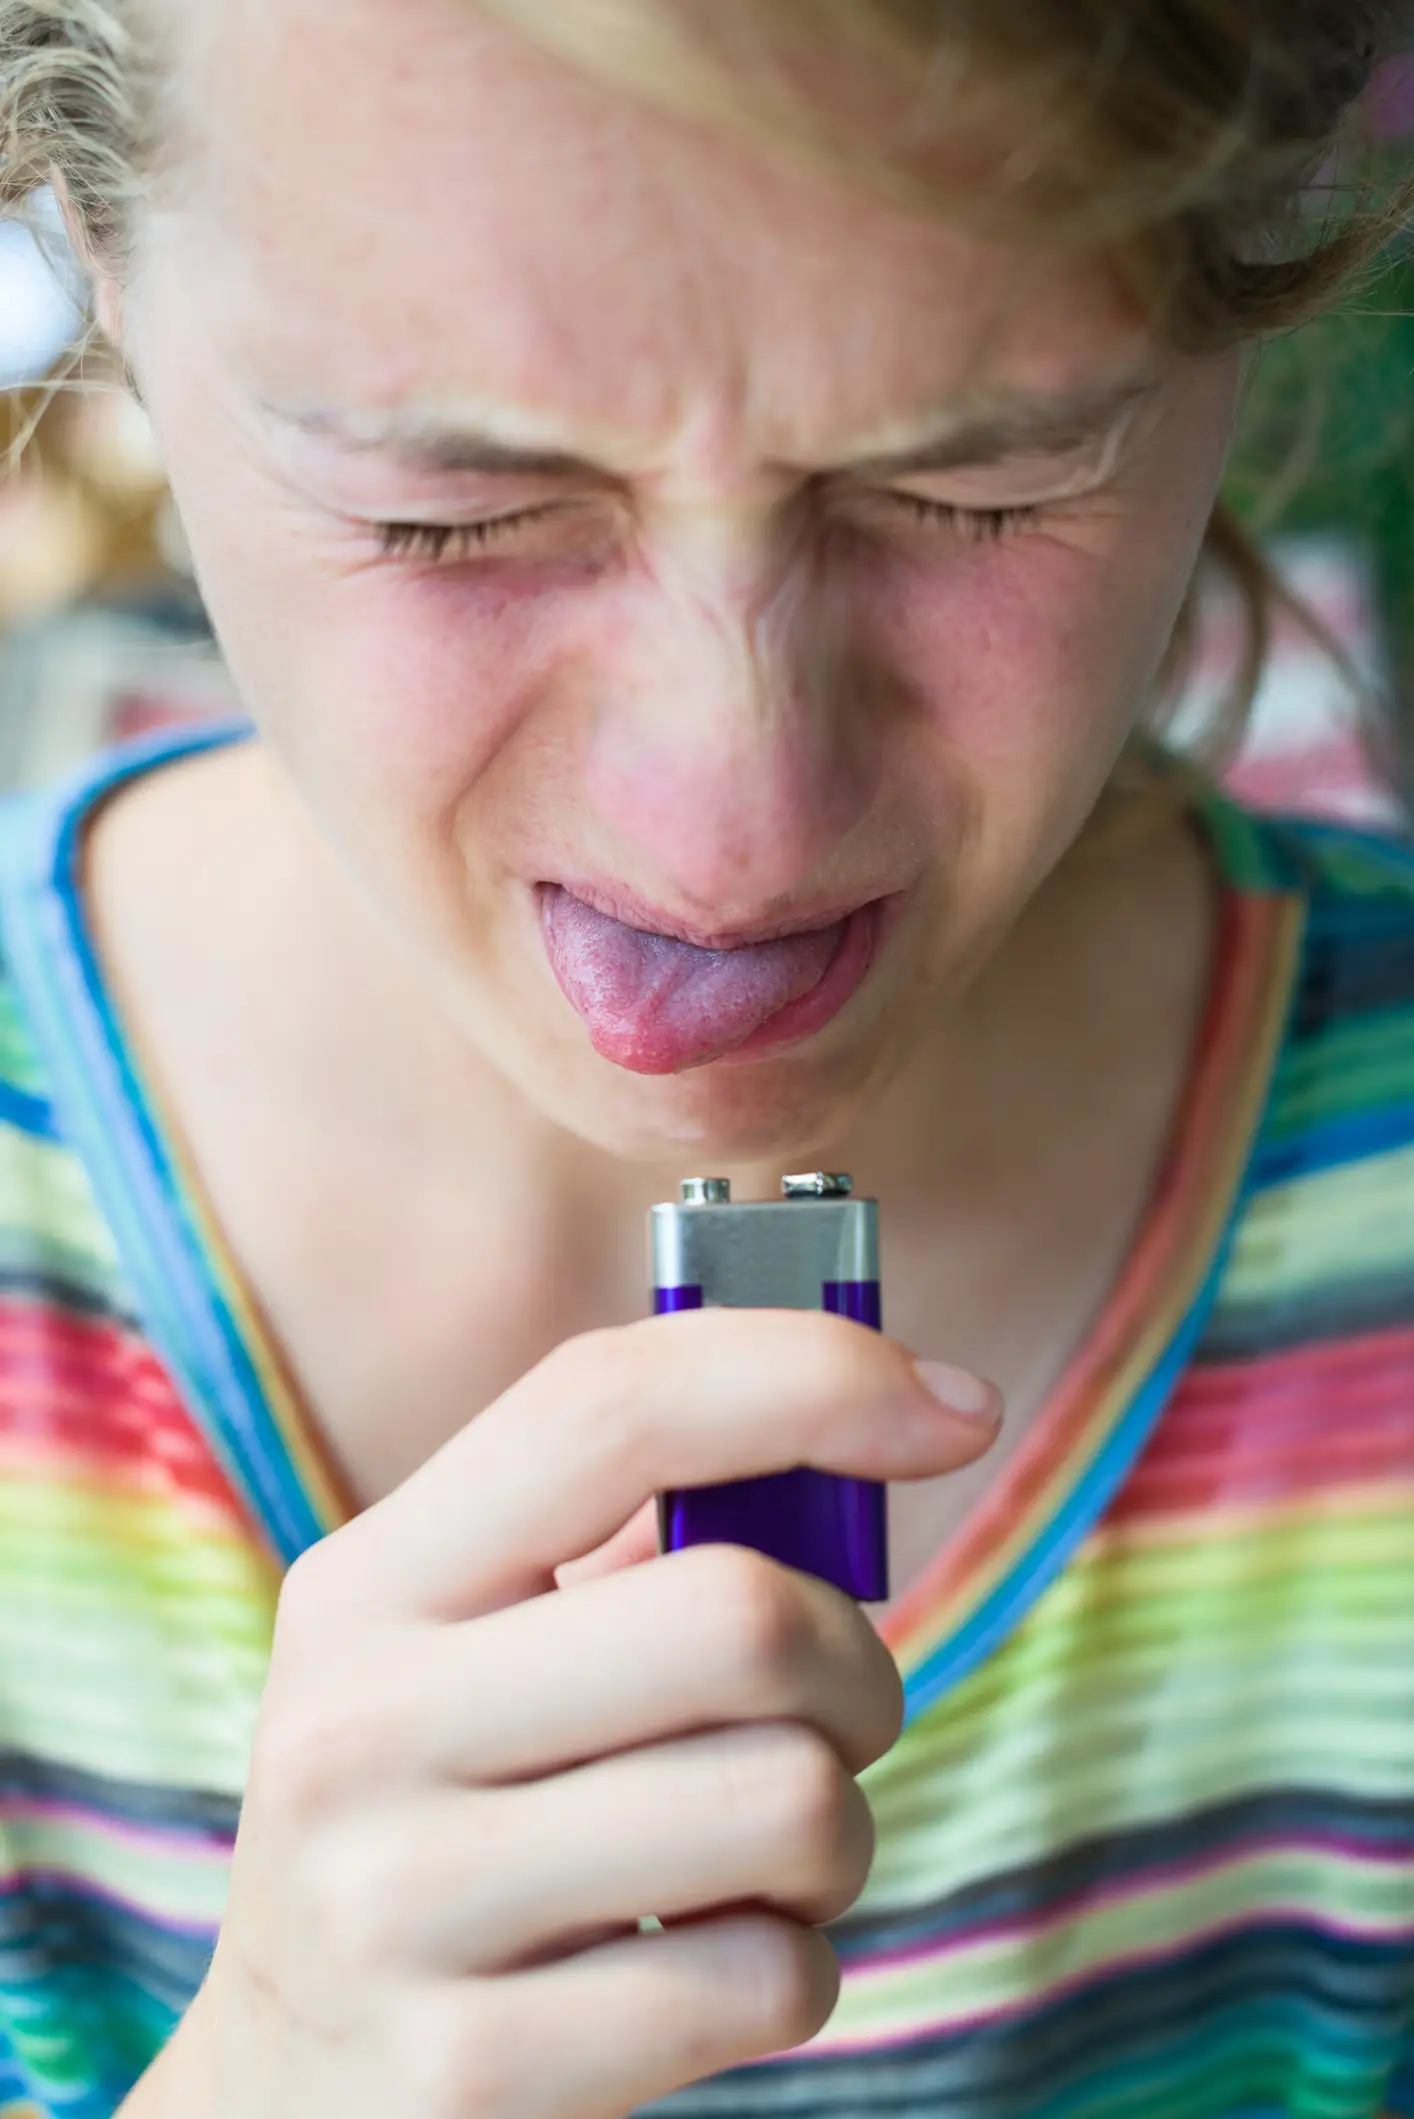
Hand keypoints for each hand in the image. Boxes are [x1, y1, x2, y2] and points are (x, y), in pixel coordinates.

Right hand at [160, 1309, 999, 2118]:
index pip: (611, 1405)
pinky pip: (771, 1979)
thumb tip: (888, 1409)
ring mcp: (395, 1906)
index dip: (814, 1375)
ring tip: (759, 1855)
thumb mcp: (476, 1647)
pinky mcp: (468, 2069)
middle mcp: (358, 1725)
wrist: (295, 2084)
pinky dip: (796, 1967)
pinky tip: (709, 1965)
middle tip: (838, 1713)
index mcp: (371, 1580)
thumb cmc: (455, 1810)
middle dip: (857, 1665)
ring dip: (836, 1833)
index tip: (956, 1406)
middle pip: (739, 1615)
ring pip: (788, 1800)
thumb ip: (637, 1532)